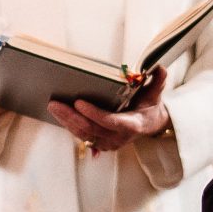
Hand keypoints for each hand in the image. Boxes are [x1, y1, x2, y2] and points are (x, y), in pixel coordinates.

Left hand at [50, 69, 169, 154]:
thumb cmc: (150, 107)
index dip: (93, 113)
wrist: (150, 124)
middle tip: (55, 103)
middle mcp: (118, 137)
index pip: (110, 121)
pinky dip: (69, 125)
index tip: (79, 102)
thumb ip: (158, 81)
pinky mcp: (100, 143)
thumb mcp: (156, 94)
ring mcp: (108, 142)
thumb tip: (159, 68)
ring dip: (66, 121)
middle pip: (91, 129)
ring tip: (53, 107)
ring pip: (83, 134)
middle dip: (71, 116)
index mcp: (132, 125)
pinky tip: (59, 114)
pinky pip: (82, 136)